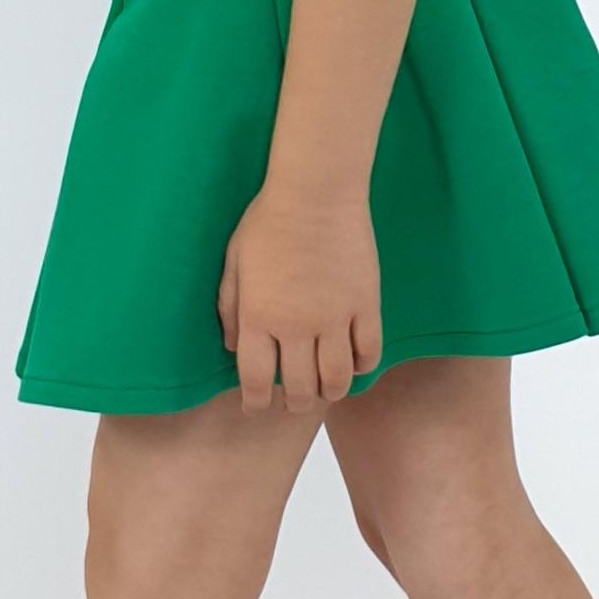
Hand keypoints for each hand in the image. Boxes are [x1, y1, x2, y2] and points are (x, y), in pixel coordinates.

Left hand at [217, 181, 382, 413]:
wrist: (316, 193)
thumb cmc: (268, 221)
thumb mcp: (233, 261)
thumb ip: (229, 307)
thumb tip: (230, 346)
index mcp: (258, 317)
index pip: (257, 379)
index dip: (256, 401)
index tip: (257, 406)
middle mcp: (295, 326)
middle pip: (300, 388)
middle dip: (295, 404)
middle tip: (295, 402)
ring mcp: (334, 318)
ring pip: (337, 379)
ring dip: (330, 393)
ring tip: (326, 390)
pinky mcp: (366, 305)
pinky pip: (369, 352)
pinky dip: (362, 367)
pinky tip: (354, 366)